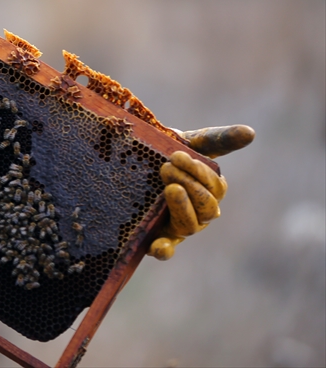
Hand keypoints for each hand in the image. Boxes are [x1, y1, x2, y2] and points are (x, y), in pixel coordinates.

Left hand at [148, 125, 253, 259]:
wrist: (132, 161)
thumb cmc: (166, 152)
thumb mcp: (190, 143)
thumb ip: (218, 139)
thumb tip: (250, 132)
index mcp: (210, 191)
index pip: (216, 188)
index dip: (200, 173)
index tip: (177, 155)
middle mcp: (199, 212)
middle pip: (207, 208)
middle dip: (190, 185)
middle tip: (166, 167)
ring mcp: (179, 226)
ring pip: (191, 226)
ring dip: (182, 207)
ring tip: (169, 188)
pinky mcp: (158, 237)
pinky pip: (166, 250)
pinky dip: (164, 250)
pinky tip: (157, 246)